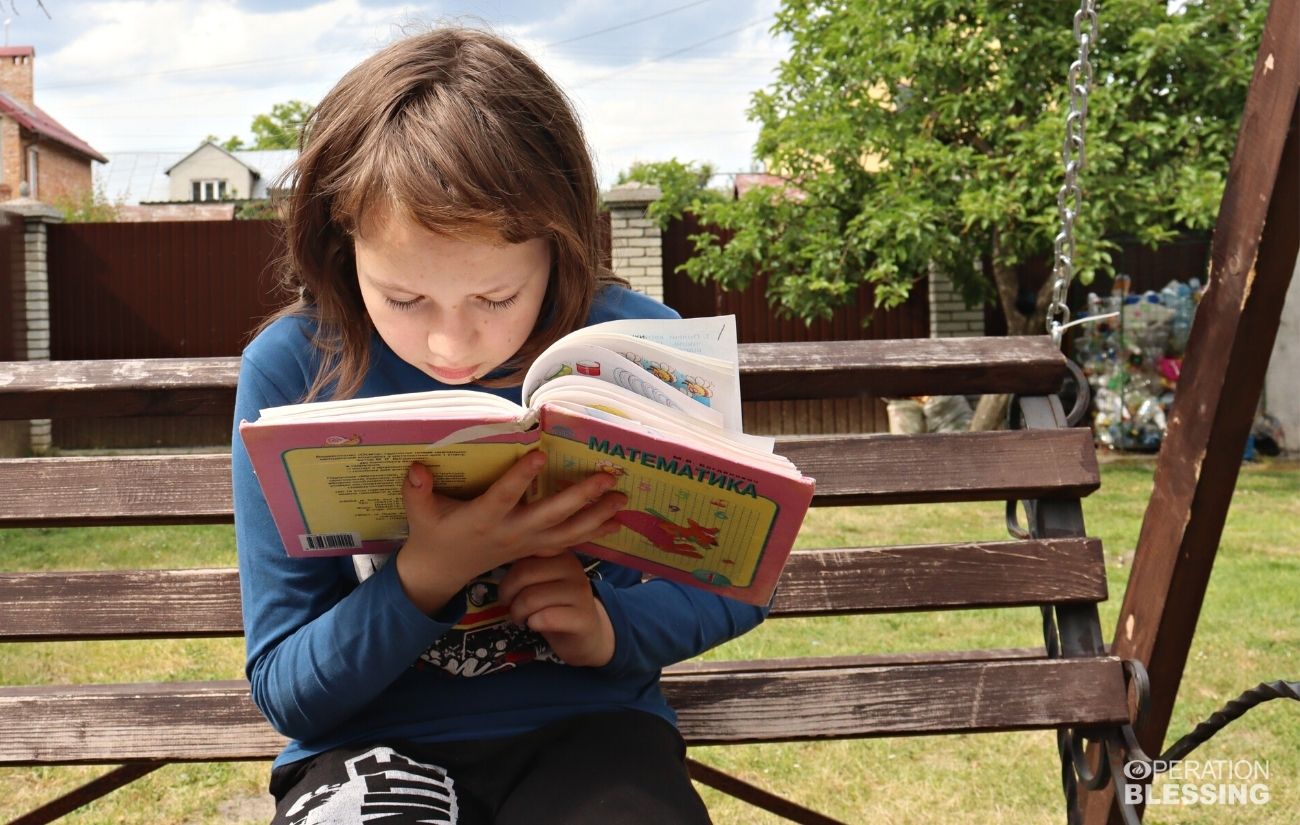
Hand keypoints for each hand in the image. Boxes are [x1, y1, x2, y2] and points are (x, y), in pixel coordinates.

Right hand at [395, 452, 625, 614]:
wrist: (442, 573)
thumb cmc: (432, 534)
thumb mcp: (420, 514)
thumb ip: (417, 491)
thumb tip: (415, 468)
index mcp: (482, 519)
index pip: (503, 497)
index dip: (519, 478)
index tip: (538, 454)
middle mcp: (510, 533)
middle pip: (549, 516)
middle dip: (580, 498)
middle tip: (606, 478)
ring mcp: (526, 544)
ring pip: (567, 533)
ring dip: (597, 517)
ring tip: (622, 499)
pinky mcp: (535, 550)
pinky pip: (569, 543)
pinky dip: (593, 532)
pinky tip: (616, 522)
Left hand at [498, 551, 615, 667]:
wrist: (587, 634)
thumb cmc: (555, 604)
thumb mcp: (541, 578)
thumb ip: (525, 564)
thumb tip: (493, 557)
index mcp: (560, 552)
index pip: (523, 551)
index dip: (508, 573)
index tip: (508, 589)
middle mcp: (572, 567)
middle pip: (523, 573)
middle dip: (508, 595)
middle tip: (510, 606)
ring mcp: (580, 592)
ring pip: (530, 598)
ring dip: (517, 612)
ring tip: (522, 618)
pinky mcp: (582, 617)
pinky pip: (546, 617)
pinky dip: (533, 623)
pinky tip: (535, 624)